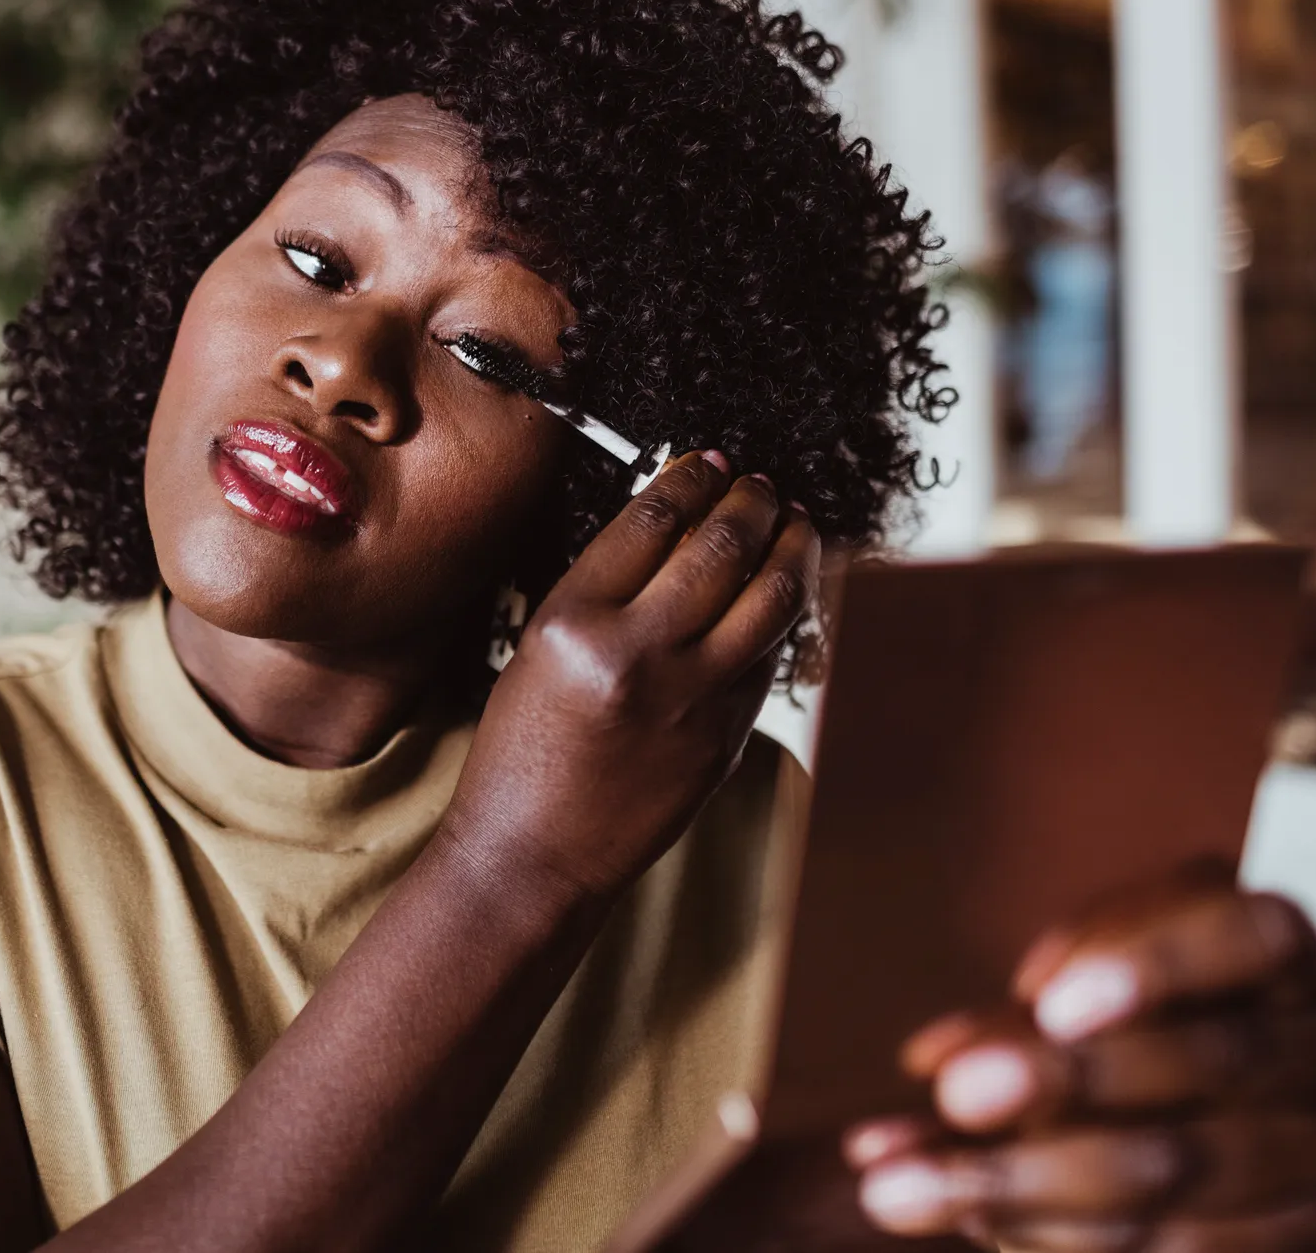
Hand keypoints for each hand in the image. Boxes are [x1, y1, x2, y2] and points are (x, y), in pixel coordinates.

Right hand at [440, 451, 819, 902]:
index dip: (689, 479)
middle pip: (721, 546)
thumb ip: (604, 589)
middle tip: (757, 484)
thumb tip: (673, 523)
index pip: (650, 521)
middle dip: (750, 500)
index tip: (705, 462)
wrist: (535, 852)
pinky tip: (782, 592)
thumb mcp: (538, 650)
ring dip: (792, 546)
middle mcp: (636, 655)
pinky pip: (769, 656)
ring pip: (772, 597)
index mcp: (572, 624)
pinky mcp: (727, 737)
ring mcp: (691, 699)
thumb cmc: (523, 752)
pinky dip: (783, 613)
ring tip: (792, 522)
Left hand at [848, 870, 1315, 1252]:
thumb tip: (934, 1061)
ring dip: (1026, 1184)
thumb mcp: (1125, 968)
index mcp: (1299, 968)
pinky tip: (970, 1220)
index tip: (1050, 1001)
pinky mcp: (1303, 1251)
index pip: (1256, 937)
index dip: (1159, 964)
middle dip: (1070, 1082)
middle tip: (953, 1093)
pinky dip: (1056, 1239)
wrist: (1287, 1127)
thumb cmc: (1176, 1019)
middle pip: (1213, 1065)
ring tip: (898, 1187)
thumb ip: (1038, 1000)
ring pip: (1183, 1177)